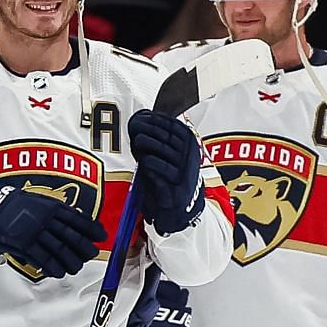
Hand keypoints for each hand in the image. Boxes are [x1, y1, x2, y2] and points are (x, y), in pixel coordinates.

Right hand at [0, 179, 106, 278]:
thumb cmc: (14, 204)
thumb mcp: (38, 200)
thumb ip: (56, 209)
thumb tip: (76, 217)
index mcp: (50, 207)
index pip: (77, 218)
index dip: (91, 228)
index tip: (101, 235)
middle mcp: (44, 219)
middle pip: (70, 236)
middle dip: (84, 247)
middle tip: (92, 254)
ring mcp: (34, 232)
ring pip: (58, 249)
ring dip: (70, 261)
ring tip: (76, 267)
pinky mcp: (23, 244)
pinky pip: (42, 258)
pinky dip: (53, 267)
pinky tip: (59, 272)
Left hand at [129, 108, 204, 234]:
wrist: (181, 209)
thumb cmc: (170, 179)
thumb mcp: (168, 156)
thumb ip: (159, 141)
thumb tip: (142, 120)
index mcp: (190, 146)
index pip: (175, 127)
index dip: (158, 120)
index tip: (143, 117)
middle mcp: (190, 156)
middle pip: (171, 137)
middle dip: (152, 130)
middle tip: (136, 127)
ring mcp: (185, 171)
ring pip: (168, 151)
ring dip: (151, 145)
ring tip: (138, 141)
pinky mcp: (178, 186)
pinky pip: (165, 171)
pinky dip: (154, 164)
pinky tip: (145, 162)